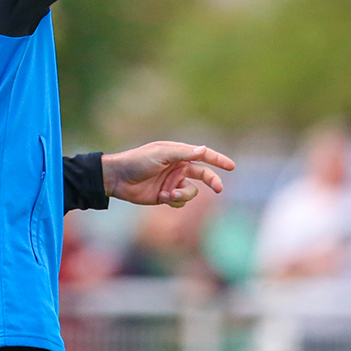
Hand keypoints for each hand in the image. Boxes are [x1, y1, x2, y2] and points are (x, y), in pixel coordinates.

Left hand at [102, 141, 234, 207]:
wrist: (118, 178)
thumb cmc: (138, 161)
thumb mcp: (161, 154)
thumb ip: (184, 153)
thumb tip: (204, 150)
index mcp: (178, 153)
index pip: (202, 155)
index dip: (218, 160)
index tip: (231, 166)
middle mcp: (178, 167)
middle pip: (203, 174)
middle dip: (212, 181)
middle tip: (219, 189)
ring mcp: (173, 182)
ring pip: (192, 191)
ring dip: (184, 193)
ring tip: (170, 192)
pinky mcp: (166, 196)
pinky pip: (181, 201)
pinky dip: (176, 200)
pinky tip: (164, 197)